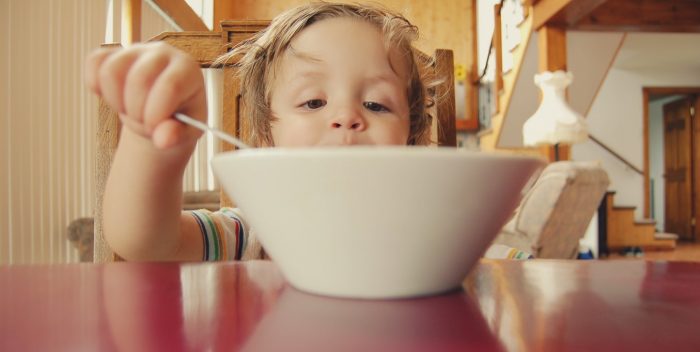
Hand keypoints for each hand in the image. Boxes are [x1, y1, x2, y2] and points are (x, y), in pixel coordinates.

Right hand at [85, 42, 206, 148]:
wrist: (161, 109)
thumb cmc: (179, 119)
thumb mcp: (186, 132)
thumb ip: (177, 135)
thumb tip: (162, 139)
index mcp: (188, 69)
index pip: (169, 87)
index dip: (156, 114)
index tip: (153, 129)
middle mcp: (162, 53)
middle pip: (139, 80)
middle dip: (137, 112)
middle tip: (144, 122)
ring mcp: (135, 49)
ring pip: (111, 71)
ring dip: (116, 102)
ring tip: (130, 111)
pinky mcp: (113, 52)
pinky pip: (95, 62)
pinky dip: (96, 85)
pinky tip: (114, 98)